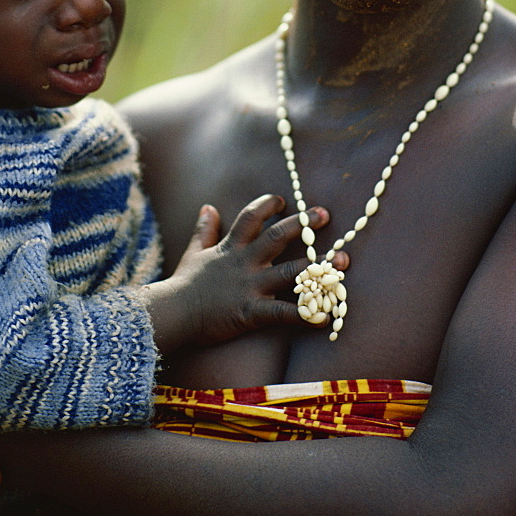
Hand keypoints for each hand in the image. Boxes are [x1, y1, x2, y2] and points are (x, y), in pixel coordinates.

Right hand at [141, 194, 348, 352]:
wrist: (172, 313)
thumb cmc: (183, 285)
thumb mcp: (193, 252)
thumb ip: (204, 230)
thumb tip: (208, 207)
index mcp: (231, 247)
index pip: (252, 217)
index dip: (268, 205)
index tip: (283, 200)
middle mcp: (244, 262)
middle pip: (278, 237)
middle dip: (304, 224)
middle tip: (325, 214)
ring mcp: (250, 286)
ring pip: (290, 272)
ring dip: (319, 266)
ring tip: (343, 259)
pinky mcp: (252, 312)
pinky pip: (284, 313)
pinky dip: (307, 314)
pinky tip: (328, 315)